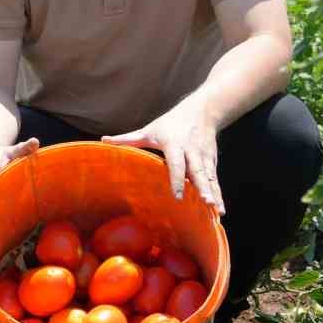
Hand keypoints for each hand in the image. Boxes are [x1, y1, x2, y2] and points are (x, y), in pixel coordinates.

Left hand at [103, 103, 225, 214]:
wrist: (202, 111)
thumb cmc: (170, 123)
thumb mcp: (149, 129)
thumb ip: (128, 138)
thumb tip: (103, 140)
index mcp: (175, 144)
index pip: (176, 164)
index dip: (177, 179)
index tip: (178, 196)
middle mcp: (192, 151)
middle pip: (198, 172)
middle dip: (203, 188)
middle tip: (207, 203)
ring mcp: (205, 157)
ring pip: (210, 178)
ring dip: (214, 194)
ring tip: (217, 211)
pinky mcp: (213, 161)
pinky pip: (215, 180)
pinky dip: (219, 194)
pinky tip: (220, 210)